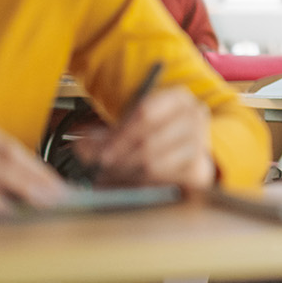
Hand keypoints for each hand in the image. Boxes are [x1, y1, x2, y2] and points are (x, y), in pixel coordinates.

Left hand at [79, 87, 215, 189]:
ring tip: (106, 176)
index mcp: (177, 98)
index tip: (98, 151)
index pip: (145, 113)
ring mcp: (200, 143)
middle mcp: (194, 117)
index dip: (119, 134)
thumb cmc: (155, 130)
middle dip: (117, 158)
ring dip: (124, 173)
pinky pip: (162, 181)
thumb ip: (107, 133)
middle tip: (97, 166)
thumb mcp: (131, 123)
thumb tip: (82, 145)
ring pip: (154, 164)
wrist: (184, 144)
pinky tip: (124, 182)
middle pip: (149, 142)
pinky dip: (138, 184)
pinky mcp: (199, 169)